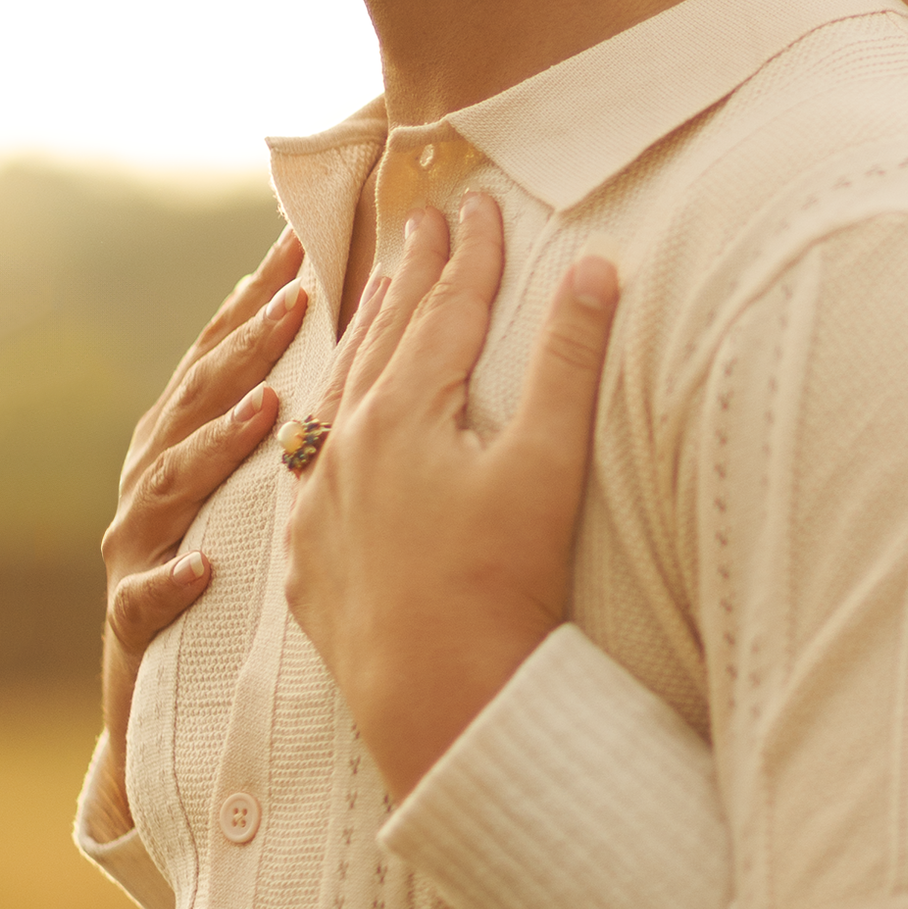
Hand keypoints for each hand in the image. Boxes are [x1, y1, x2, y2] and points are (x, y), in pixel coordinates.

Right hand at [98, 226, 309, 819]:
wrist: (160, 703)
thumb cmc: (229, 568)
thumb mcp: (257, 483)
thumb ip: (289, 409)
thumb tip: (359, 318)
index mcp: (182, 438)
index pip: (217, 354)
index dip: (252, 298)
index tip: (298, 243)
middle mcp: (150, 481)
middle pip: (194, 401)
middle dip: (244, 348)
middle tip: (298, 302)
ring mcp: (134, 549)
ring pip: (167, 484)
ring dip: (214, 445)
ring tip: (265, 412)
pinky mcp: (130, 624)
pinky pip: (146, 599)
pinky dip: (173, 579)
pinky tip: (207, 564)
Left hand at [283, 192, 617, 801]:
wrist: (439, 706)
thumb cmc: (505, 585)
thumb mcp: (549, 464)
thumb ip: (570, 359)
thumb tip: (597, 266)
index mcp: (404, 414)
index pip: (447, 311)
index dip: (471, 254)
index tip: (481, 202)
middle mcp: (349, 445)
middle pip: (386, 338)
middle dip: (412, 274)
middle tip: (424, 218)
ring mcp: (321, 504)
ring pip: (340, 394)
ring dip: (366, 336)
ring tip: (381, 289)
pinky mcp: (310, 558)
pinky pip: (310, 462)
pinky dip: (327, 419)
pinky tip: (331, 418)